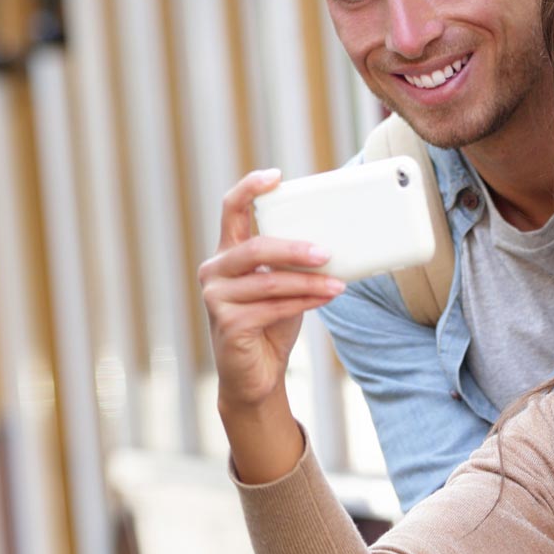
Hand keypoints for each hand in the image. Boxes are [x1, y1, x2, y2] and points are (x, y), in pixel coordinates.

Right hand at [199, 169, 345, 413]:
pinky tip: (326, 297)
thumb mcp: (281, 286)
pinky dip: (304, 301)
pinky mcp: (228, 324)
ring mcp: (216, 298)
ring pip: (268, 280)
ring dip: (309, 281)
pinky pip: (272, 307)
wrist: (254, 376)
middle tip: (327, 252)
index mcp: (226, 254)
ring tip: (339, 283)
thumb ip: (290, 264)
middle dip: (294, 248)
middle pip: (255, 247)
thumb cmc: (269, 325)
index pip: (231, 210)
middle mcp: (214, 271)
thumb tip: (331, 243)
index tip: (277, 177)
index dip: (251, 188)